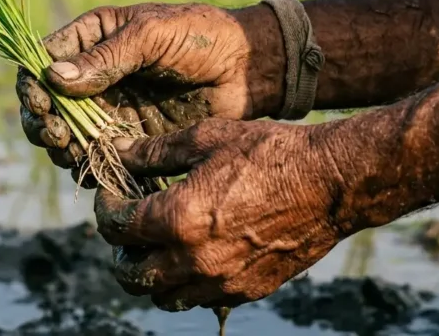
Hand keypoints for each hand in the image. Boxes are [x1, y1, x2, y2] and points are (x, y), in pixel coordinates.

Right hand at [16, 3, 283, 177]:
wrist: (247, 69)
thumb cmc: (200, 36)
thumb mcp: (152, 36)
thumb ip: (106, 58)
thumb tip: (53, 77)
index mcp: (91, 39)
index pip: (42, 62)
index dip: (33, 86)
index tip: (42, 104)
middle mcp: (93, 77)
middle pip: (47, 106)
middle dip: (43, 124)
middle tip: (58, 136)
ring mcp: (110, 110)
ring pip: (67, 137)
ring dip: (63, 150)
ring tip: (76, 154)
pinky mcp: (130, 139)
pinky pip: (98, 158)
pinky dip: (90, 168)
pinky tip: (95, 173)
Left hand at [94, 118, 347, 310]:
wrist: (332, 183)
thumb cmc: (270, 152)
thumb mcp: (206, 138)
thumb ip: (155, 152)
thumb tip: (118, 155)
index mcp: (179, 219)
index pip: (118, 226)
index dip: (107, 207)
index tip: (112, 194)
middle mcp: (195, 260)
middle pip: (132, 275)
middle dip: (120, 251)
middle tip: (127, 228)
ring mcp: (222, 282)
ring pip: (164, 297)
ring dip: (150, 275)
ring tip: (156, 246)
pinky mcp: (246, 290)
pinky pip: (201, 301)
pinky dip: (186, 284)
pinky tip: (193, 255)